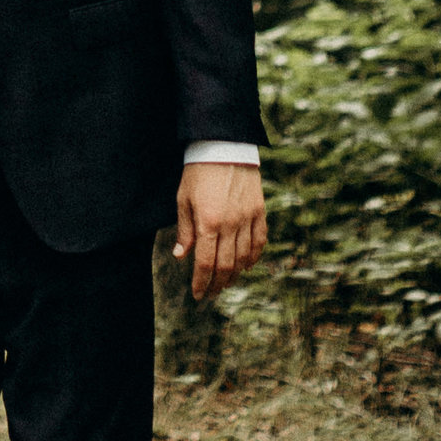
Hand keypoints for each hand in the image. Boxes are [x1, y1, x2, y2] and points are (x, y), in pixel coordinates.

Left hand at [173, 162, 265, 302]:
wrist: (224, 146)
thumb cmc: (198, 172)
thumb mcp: (183, 199)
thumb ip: (184, 230)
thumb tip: (181, 256)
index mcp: (208, 223)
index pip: (205, 263)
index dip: (201, 282)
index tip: (198, 294)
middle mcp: (230, 225)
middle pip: (226, 265)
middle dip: (217, 283)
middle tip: (211, 293)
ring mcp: (247, 219)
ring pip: (244, 257)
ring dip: (235, 274)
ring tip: (227, 282)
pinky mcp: (259, 211)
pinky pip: (260, 241)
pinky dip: (254, 257)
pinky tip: (247, 264)